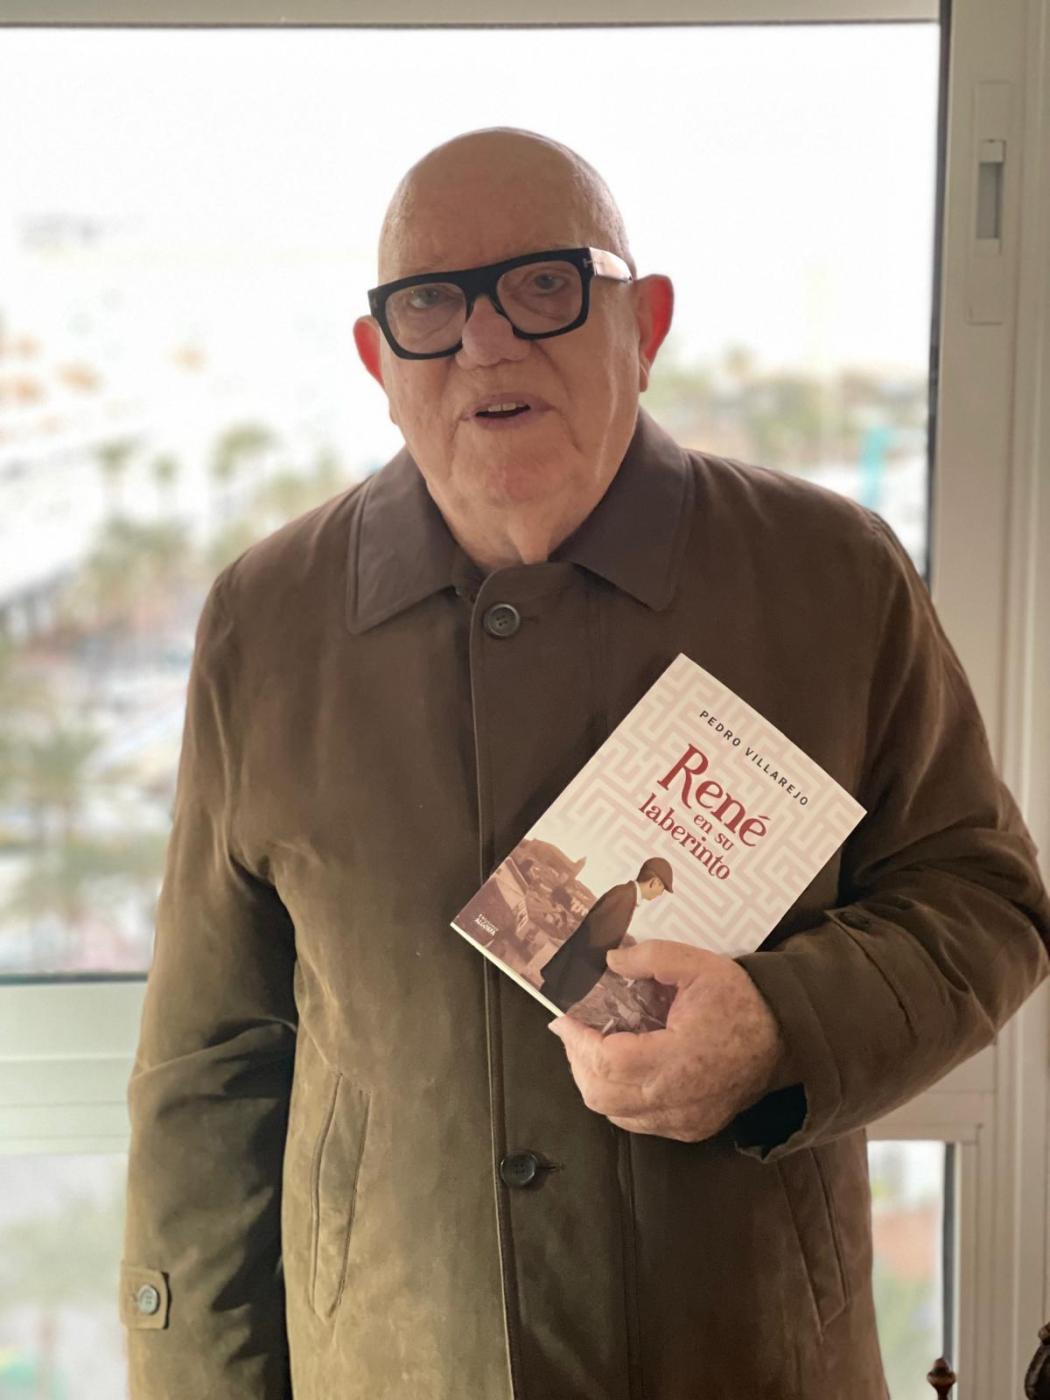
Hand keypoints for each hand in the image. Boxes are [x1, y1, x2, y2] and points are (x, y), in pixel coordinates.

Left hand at [547, 939, 787, 1142]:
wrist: (785, 1041)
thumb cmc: (741, 1002)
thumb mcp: (699, 964)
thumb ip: (650, 958)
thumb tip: (609, 962)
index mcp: (680, 1059)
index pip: (608, 1063)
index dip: (578, 1041)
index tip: (565, 1018)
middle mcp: (678, 1100)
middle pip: (602, 1096)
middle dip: (578, 1061)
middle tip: (573, 1031)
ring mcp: (683, 1121)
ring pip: (614, 1114)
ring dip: (594, 1081)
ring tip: (592, 1046)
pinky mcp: (688, 1130)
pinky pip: (636, 1122)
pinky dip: (617, 1097)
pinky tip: (620, 1068)